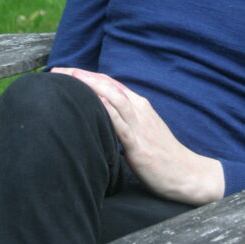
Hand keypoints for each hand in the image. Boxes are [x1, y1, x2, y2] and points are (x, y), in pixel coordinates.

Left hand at [49, 67, 224, 204]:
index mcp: (140, 106)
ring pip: (114, 98)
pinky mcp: (139, 146)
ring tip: (70, 78)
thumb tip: (100, 115)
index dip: (87, 74)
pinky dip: (108, 111)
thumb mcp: (143, 130)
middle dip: (82, 75)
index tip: (64, 70)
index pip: (110, 83)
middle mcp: (139, 110)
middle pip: (108, 85)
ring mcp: (140, 127)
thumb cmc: (163, 154)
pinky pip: (121, 125)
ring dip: (91, 86)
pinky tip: (94, 103)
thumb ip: (124, 120)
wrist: (186, 173)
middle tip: (57, 70)